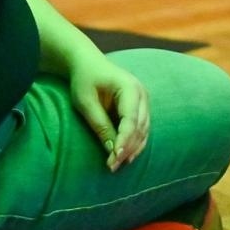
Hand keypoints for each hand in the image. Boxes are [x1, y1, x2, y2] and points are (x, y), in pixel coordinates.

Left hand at [68, 53, 149, 170]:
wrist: (87, 63)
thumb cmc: (84, 80)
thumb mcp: (86, 102)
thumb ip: (99, 124)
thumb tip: (111, 150)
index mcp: (130, 87)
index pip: (131, 120)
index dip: (123, 141)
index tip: (113, 158)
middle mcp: (142, 93)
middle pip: (140, 126)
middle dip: (127, 148)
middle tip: (112, 167)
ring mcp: (143, 100)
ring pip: (144, 129)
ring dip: (133, 148)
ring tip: (118, 165)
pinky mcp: (140, 106)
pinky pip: (142, 127)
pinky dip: (135, 142)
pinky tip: (125, 155)